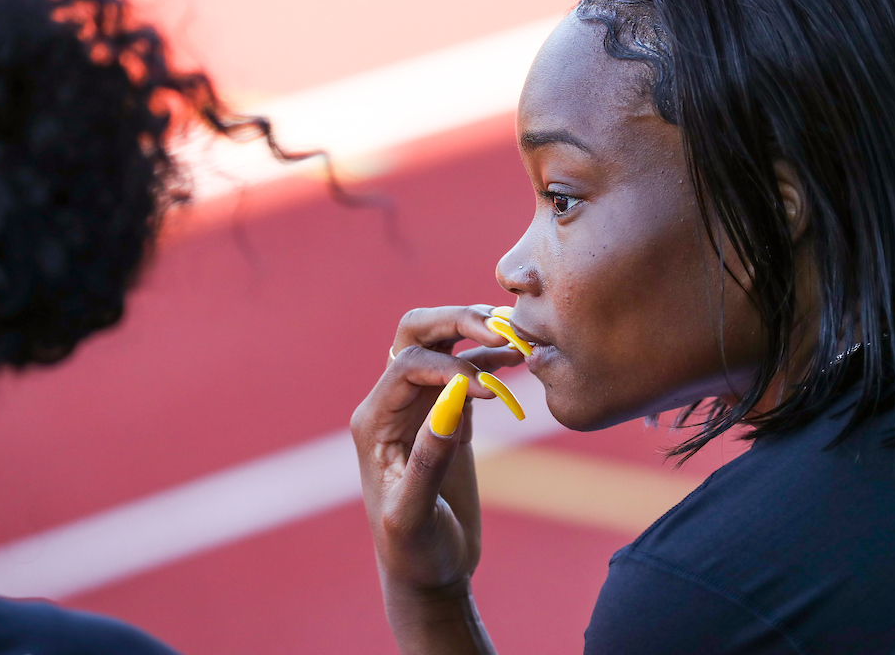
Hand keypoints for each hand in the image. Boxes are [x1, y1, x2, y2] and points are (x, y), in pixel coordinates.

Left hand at [351, 305, 521, 650]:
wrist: (428, 574)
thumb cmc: (413, 553)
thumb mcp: (412, 516)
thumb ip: (427, 462)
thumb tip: (452, 406)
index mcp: (375, 422)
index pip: (408, 364)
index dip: (449, 364)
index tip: (488, 389)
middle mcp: (393, 404)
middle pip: (417, 333)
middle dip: (456, 321)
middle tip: (500, 327)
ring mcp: (421, 405)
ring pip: (444, 342)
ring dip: (477, 331)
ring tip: (518, 339)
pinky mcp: (449, 415)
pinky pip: (468, 368)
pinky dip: (492, 357)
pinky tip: (519, 359)